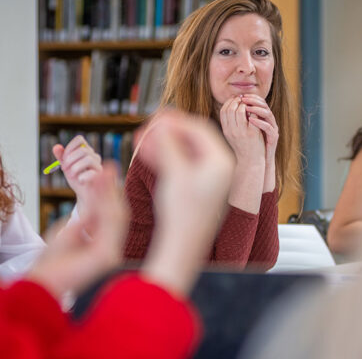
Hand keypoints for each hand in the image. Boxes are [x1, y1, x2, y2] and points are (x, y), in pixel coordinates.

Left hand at [26, 164, 127, 298]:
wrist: (39, 283)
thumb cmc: (50, 263)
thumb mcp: (70, 231)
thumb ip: (87, 218)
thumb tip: (99, 199)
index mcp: (105, 246)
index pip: (111, 215)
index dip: (108, 192)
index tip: (104, 170)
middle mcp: (112, 250)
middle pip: (117, 213)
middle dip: (112, 188)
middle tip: (108, 165)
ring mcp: (112, 253)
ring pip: (116, 215)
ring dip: (110, 190)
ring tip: (104, 170)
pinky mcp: (107, 255)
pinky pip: (110, 223)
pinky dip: (106, 201)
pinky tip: (100, 186)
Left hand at [52, 135, 102, 211]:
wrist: (84, 193)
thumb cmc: (76, 178)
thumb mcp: (66, 167)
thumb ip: (61, 157)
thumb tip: (56, 147)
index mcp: (86, 151)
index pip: (80, 140)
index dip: (70, 147)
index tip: (63, 159)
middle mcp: (94, 156)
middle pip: (83, 150)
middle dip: (70, 159)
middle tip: (64, 169)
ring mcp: (98, 166)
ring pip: (88, 159)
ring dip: (76, 168)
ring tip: (71, 176)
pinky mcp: (101, 176)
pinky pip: (92, 173)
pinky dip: (82, 177)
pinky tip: (80, 181)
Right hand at [137, 110, 234, 296]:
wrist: (183, 245)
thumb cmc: (183, 213)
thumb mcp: (174, 173)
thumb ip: (168, 144)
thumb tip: (162, 122)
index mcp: (221, 161)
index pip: (199, 129)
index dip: (176, 121)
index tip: (156, 117)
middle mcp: (218, 167)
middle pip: (192, 138)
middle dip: (167, 131)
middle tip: (147, 126)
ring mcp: (208, 177)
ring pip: (183, 151)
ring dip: (162, 143)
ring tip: (141, 139)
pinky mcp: (197, 187)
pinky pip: (180, 164)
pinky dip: (164, 157)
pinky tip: (146, 153)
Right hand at [219, 96, 265, 166]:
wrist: (250, 161)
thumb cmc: (242, 147)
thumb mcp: (232, 136)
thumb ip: (231, 123)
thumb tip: (234, 107)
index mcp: (226, 130)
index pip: (223, 111)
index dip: (229, 102)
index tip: (235, 99)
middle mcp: (231, 131)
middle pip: (230, 109)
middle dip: (237, 101)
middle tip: (243, 98)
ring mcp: (241, 132)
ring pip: (240, 111)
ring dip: (245, 104)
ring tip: (249, 104)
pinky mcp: (252, 133)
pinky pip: (251, 116)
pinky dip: (253, 110)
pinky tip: (256, 111)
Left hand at [241, 94, 278, 191]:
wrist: (257, 160)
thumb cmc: (251, 144)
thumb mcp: (245, 129)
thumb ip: (242, 118)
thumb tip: (231, 106)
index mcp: (262, 118)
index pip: (258, 102)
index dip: (250, 97)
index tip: (239, 95)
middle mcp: (269, 121)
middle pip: (264, 105)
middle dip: (253, 100)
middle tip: (243, 98)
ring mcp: (272, 128)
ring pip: (268, 114)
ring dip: (256, 109)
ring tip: (246, 107)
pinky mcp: (274, 137)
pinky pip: (268, 127)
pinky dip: (260, 122)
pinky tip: (251, 120)